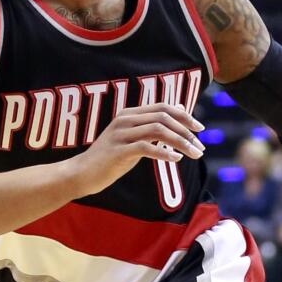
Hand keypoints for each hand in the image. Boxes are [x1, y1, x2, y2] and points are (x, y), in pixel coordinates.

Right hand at [72, 103, 204, 195]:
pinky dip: (164, 153)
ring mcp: (120, 134)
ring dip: (180, 142)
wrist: (81, 174)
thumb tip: (177, 116)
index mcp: (129, 114)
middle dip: (186, 131)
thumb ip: (151, 128)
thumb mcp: (132, 140)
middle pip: (164, 117)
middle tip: (200, 146)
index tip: (199, 128)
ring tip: (194, 154)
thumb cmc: (109, 159)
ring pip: (158, 130)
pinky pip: (147, 147)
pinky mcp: (118, 151)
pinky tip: (176, 159)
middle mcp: (125, 120)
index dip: (184, 116)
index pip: (163, 107)